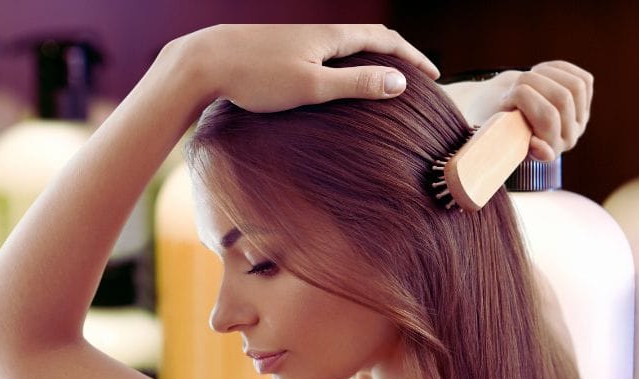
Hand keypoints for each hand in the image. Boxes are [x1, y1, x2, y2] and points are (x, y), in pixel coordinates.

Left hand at [173, 24, 439, 112]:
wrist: (205, 62)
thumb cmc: (257, 76)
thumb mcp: (313, 86)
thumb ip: (356, 83)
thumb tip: (400, 82)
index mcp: (331, 37)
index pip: (385, 41)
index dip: (413, 58)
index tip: (434, 76)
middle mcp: (319, 32)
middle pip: (369, 37)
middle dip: (397, 54)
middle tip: (416, 75)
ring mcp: (300, 38)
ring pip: (347, 44)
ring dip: (373, 57)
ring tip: (385, 78)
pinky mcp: (283, 48)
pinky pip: (328, 51)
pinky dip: (347, 62)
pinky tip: (338, 80)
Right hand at [442, 61, 592, 160]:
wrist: (501, 110)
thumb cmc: (494, 122)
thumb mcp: (497, 131)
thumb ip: (516, 141)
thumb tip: (546, 152)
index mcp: (547, 151)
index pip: (547, 116)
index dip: (523, 98)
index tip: (503, 102)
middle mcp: (567, 139)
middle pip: (562, 98)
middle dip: (531, 82)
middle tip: (511, 88)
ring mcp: (579, 120)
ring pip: (574, 85)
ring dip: (545, 74)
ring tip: (526, 79)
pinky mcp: (585, 103)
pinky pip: (582, 78)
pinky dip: (558, 69)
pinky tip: (540, 74)